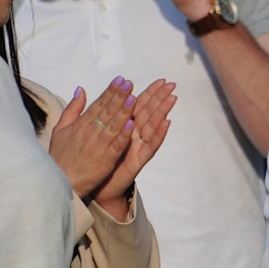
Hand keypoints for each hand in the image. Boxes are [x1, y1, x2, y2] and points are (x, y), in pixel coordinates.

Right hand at [49, 78, 134, 197]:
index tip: (121, 79)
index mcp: (80, 125)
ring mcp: (98, 148)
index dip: (110, 91)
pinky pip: (116, 146)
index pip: (98, 104)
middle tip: (129, 83)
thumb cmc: (60, 156)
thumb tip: (80, 89)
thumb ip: (72, 109)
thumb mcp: (60, 130)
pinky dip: (123, 136)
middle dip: (119, 96)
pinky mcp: (105, 161)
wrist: (62, 183)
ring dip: (124, 112)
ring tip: (133, 99)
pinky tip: (132, 125)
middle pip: (107, 112)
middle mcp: (89, 134)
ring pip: (113, 127)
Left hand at [90, 78, 176, 213]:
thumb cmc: (96, 160)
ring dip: (163, 112)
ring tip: (172, 98)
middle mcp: (135, 136)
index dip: (149, 93)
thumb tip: (99, 94)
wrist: (96, 187)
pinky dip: (159, 135)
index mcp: (125, 127)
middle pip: (149, 113)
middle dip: (160, 98)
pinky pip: (150, 146)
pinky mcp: (138, 160)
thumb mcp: (96, 134)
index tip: (160, 80)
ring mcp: (138, 147)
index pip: (139, 106)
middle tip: (172, 84)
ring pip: (153, 126)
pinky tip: (167, 123)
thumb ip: (99, 114)